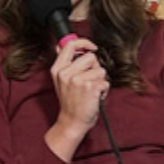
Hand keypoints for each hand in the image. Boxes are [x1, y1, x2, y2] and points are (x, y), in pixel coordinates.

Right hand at [46, 37, 106, 159]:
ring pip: (100, 70)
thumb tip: (62, 44)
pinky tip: (95, 97)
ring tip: (91, 90)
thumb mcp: (60, 80)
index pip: (70, 45)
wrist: (72, 122)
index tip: (92, 47)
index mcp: (57, 69)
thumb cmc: (70, 101)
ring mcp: (77, 80)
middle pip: (91, 57)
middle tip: (89, 80)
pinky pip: (105, 82)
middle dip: (95, 68)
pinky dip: (104, 90)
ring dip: (100, 80)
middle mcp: (66, 73)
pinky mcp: (90, 87)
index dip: (84, 42)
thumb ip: (64, 63)